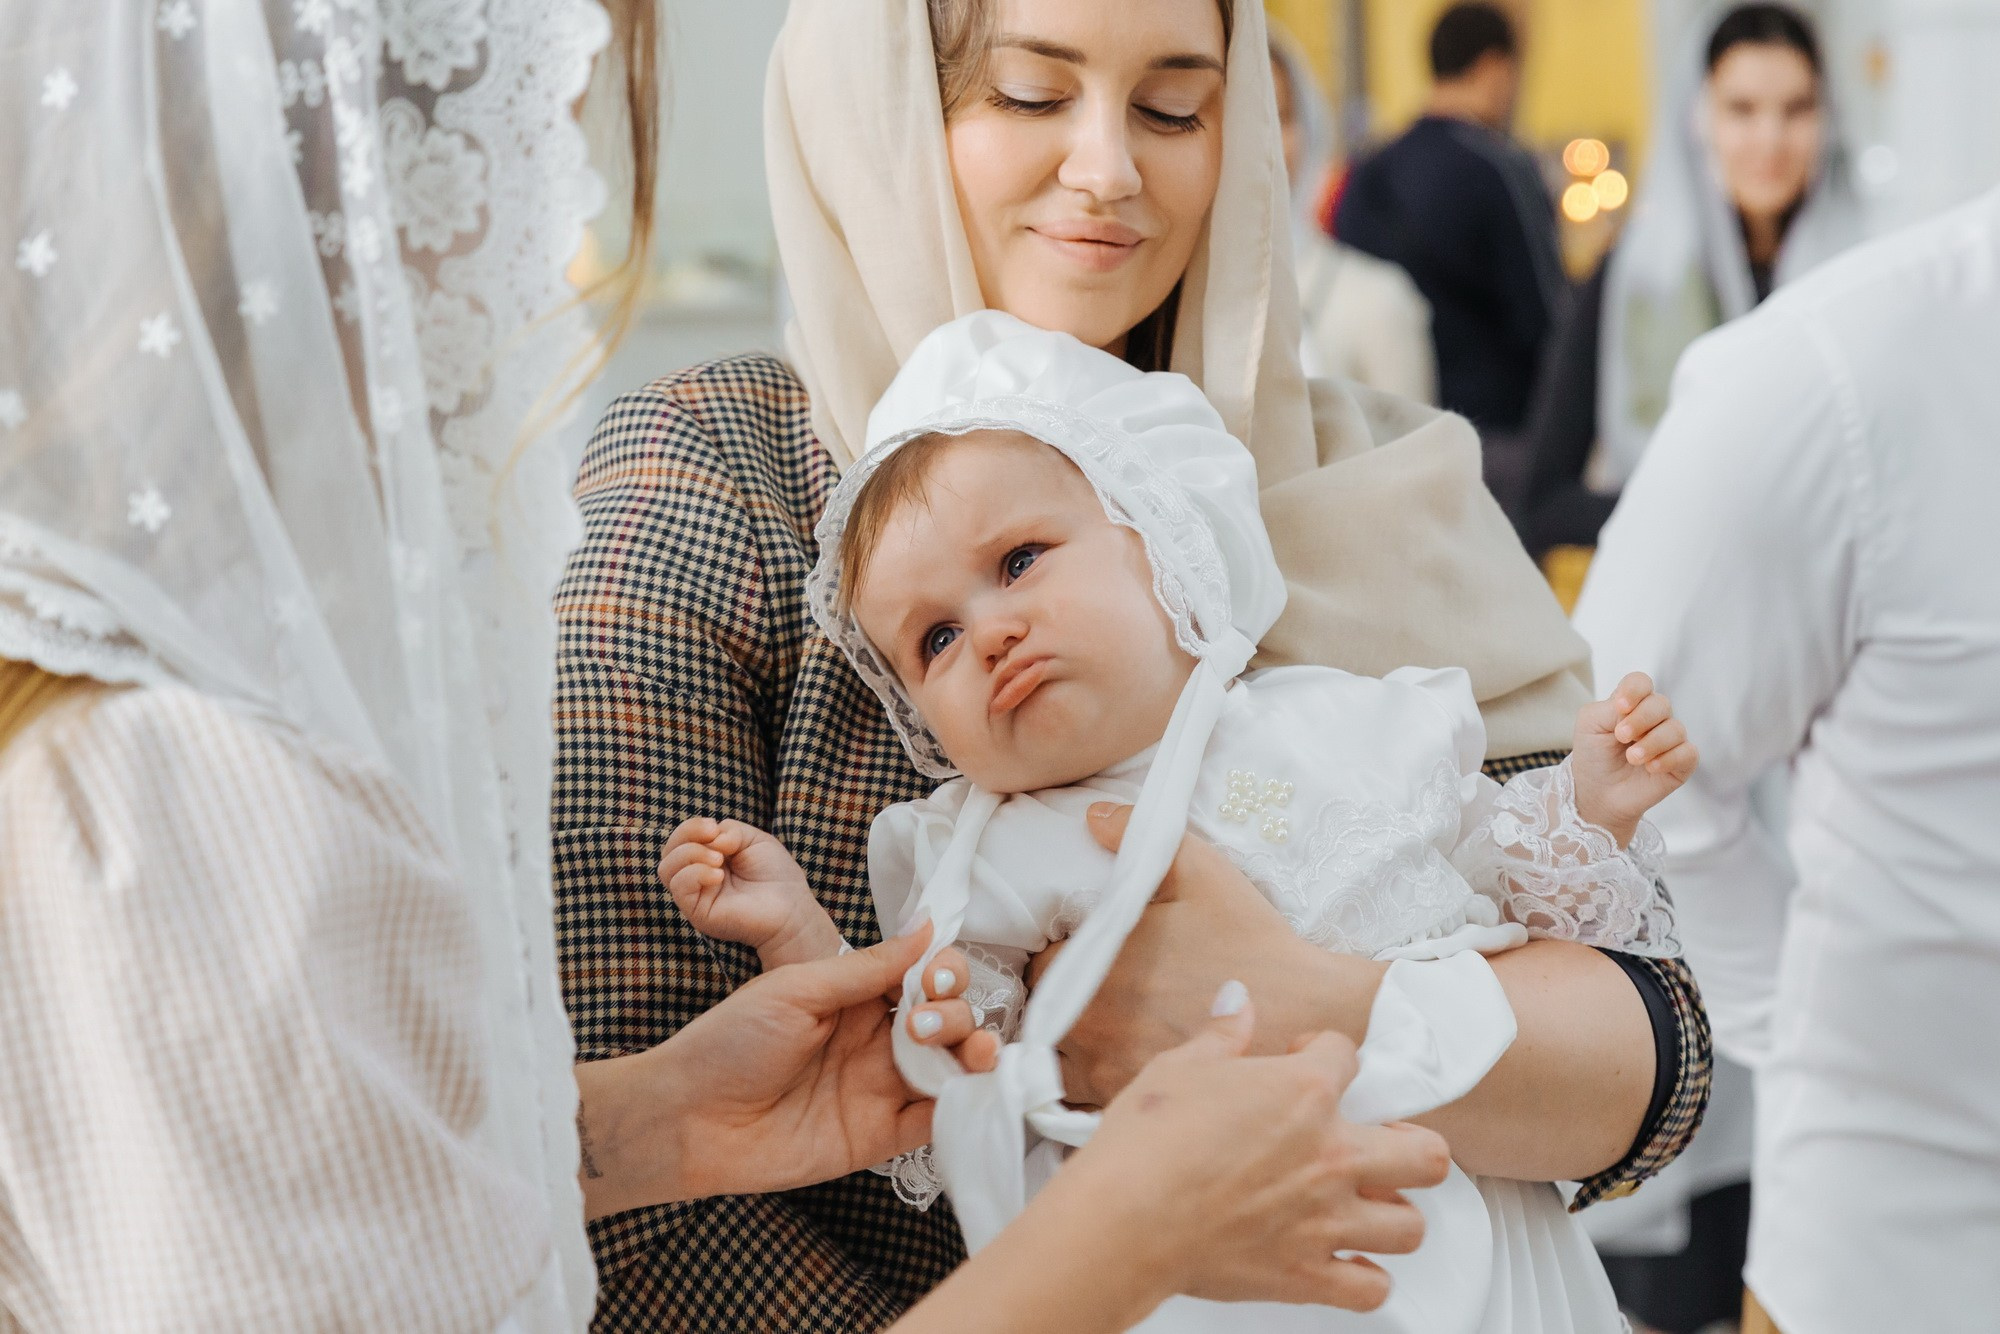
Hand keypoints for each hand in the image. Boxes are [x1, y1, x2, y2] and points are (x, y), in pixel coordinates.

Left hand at [577, 924, 1000, 1216]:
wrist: (688, 1118)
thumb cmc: (730, 1042)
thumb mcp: (797, 987)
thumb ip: (868, 966)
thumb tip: (927, 926)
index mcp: (857, 998)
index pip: (923, 978)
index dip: (944, 973)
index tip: (937, 975)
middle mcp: (876, 1042)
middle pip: (947, 1019)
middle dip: (955, 1012)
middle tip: (922, 1022)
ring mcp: (880, 1089)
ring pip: (951, 1068)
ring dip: (974, 1053)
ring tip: (973, 1051)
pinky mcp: (879, 1136)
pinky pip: (934, 1123)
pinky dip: (960, 1106)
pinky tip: (967, 1090)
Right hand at [660, 816, 842, 968]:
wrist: (791, 909)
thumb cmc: (776, 875)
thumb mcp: (754, 839)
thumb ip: (729, 830)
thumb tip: (711, 838)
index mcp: (709, 858)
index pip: (681, 839)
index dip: (691, 827)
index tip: (714, 827)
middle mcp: (698, 877)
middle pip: (668, 851)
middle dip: (686, 834)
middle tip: (713, 836)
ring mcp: (697, 896)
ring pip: (667, 869)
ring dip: (690, 854)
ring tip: (719, 860)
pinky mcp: (697, 912)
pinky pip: (679, 887)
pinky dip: (695, 873)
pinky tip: (719, 875)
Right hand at [1028, 991, 1446, 1313]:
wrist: (1124, 1217)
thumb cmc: (1145, 1143)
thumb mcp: (1180, 1067)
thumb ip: (1222, 1034)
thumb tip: (1237, 1002)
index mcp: (1304, 1093)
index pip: (1347, 1055)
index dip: (1324, 1053)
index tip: (1304, 1061)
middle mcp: (1330, 1156)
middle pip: (1424, 1152)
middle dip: (1407, 1141)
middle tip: (1375, 1139)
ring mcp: (1325, 1220)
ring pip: (1410, 1226)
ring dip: (1393, 1213)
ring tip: (1367, 1203)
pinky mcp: (1306, 1275)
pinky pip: (1371, 1289)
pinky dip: (1365, 1280)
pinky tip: (1345, 1263)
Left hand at [1030, 804, 1383, 1107]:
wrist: (1308, 1011)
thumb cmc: (1249, 940)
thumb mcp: (1196, 870)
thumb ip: (1135, 837)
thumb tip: (1092, 816)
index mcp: (1087, 973)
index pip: (1040, 967)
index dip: (1058, 959)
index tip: (1084, 956)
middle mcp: (1086, 1031)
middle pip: (1043, 1020)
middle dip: (1061, 1005)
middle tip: (1100, 992)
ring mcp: (1109, 1076)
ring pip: (1063, 1065)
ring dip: (1075, 1049)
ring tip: (1112, 1032)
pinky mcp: (1138, 1107)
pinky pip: (1095, 1100)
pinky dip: (1102, 1084)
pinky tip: (1133, 1063)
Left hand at [1569, 672, 1698, 845]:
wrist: (1598, 792)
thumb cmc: (1593, 756)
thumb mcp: (1591, 725)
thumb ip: (1610, 708)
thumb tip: (1633, 706)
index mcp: (1631, 704)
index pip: (1641, 683)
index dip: (1634, 690)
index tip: (1621, 707)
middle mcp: (1653, 718)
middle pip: (1660, 703)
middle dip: (1641, 719)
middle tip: (1621, 736)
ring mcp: (1669, 740)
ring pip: (1676, 729)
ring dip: (1652, 743)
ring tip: (1632, 758)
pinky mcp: (1681, 762)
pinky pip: (1688, 752)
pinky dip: (1669, 759)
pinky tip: (1650, 768)